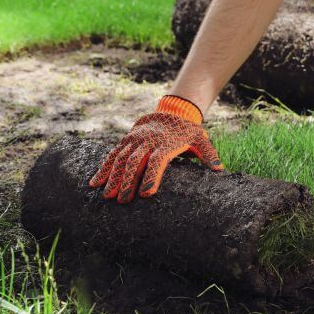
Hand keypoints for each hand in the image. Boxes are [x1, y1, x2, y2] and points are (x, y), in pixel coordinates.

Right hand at [90, 97, 223, 203]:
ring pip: (120, 158)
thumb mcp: (201, 139)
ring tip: (107, 196)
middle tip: (123, 201)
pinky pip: (112, 154)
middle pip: (135, 162)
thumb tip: (219, 169)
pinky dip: (103, 168)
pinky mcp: (126, 141)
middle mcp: (147, 142)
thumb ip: (208, 154)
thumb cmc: (188, 132)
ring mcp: (134, 141)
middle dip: (128, 182)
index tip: (146, 194)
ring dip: (112, 177)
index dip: (152, 177)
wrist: (171, 112)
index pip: (157, 161)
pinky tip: (94, 183)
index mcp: (165, 144)